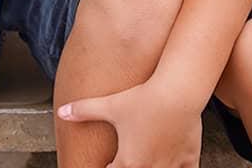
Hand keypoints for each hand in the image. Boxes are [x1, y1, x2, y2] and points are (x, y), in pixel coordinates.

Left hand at [57, 79, 202, 167]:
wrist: (177, 91)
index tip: (108, 165)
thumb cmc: (144, 98)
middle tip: (130, 160)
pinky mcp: (189, 158)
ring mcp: (170, 165)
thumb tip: (62, 111)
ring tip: (147, 162)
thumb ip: (84, 110)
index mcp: (128, 162)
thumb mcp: (111, 104)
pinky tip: (175, 165)